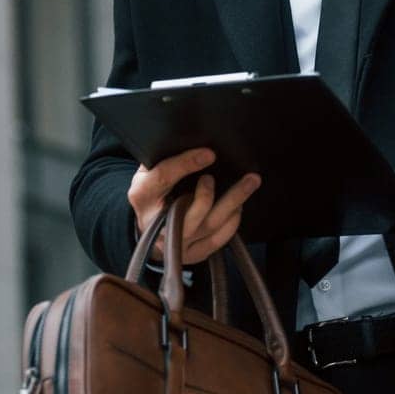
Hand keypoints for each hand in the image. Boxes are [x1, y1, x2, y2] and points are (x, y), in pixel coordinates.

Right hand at [128, 148, 261, 264]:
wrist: (149, 231)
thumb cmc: (152, 194)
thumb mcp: (146, 173)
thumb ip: (164, 159)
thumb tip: (192, 141)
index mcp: (143, 196)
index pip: (164, 178)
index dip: (186, 164)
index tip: (209, 154)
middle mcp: (160, 224)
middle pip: (190, 211)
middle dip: (211, 193)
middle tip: (230, 174)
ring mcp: (179, 242)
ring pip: (211, 224)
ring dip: (234, 201)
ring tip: (251, 181)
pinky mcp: (195, 253)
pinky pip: (219, 239)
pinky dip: (233, 221)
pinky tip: (239, 205)